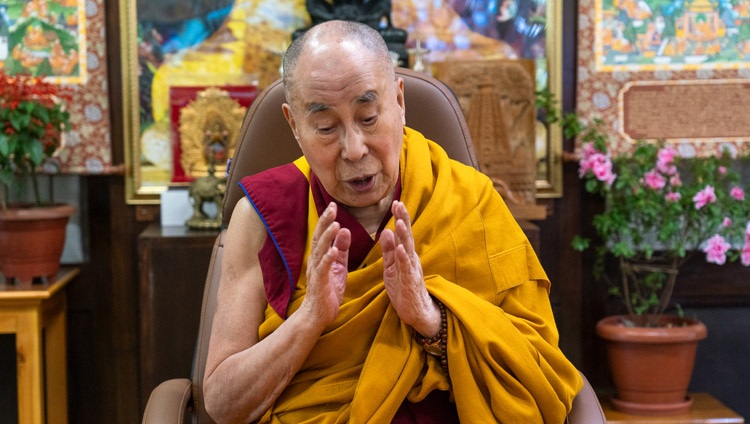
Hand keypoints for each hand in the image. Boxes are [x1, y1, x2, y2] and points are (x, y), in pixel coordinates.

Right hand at [300, 202, 350, 326]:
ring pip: (320, 250)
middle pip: (319, 237)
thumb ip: (341, 249)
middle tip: (332, 207)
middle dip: (325, 221)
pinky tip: (334, 250)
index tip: (333, 205)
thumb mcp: (338, 266)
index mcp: (321, 256)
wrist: (317, 315)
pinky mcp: (320, 283)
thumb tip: (344, 229)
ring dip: (327, 237)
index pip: (323, 234)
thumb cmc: (327, 291)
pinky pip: (324, 269)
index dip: (327, 219)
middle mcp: (316, 261)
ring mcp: (317, 272)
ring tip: (335, 224)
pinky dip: (328, 259)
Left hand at [380, 201, 439, 335]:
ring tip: (398, 221)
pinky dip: (404, 258)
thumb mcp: (391, 267)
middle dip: (403, 220)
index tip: (395, 202)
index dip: (399, 218)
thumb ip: (389, 250)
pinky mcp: (410, 283)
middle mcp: (411, 259)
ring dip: (403, 235)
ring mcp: (412, 270)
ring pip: (408, 249)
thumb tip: (386, 231)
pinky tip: (400, 249)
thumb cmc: (403, 289)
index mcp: (405, 255)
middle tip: (399, 203)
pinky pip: (407, 269)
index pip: (402, 233)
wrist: (415, 312)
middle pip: (406, 236)